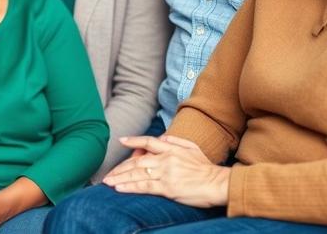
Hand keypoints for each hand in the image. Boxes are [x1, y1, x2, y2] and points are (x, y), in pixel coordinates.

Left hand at [102, 135, 229, 207]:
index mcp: (172, 149)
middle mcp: (166, 159)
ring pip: (138, 174)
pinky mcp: (168, 187)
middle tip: (108, 174)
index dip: (134, 141)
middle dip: (121, 168)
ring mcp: (166, 173)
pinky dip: (130, 187)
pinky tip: (120, 188)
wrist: (218, 183)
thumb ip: (177, 142)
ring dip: (121, 178)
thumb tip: (163, 137)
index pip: (148, 142)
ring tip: (108, 182)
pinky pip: (145, 186)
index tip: (121, 140)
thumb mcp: (194, 149)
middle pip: (137, 161)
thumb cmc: (207, 168)